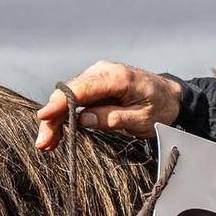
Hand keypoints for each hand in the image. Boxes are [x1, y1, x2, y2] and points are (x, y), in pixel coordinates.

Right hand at [36, 61, 182, 150]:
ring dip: (55, 119)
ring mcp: (98, 75)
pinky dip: (64, 114)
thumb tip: (82, 119)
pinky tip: (57, 132)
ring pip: (68, 96)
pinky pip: (75, 97)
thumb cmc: (160, 108)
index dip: (59, 103)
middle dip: (52, 117)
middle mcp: (103, 71)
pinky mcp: (96, 83)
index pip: (80, 89)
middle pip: (69, 93)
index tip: (44, 117)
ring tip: (47, 144)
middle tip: (43, 144)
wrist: (172, 96)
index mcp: (117, 78)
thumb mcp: (141, 120)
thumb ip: (112, 118)